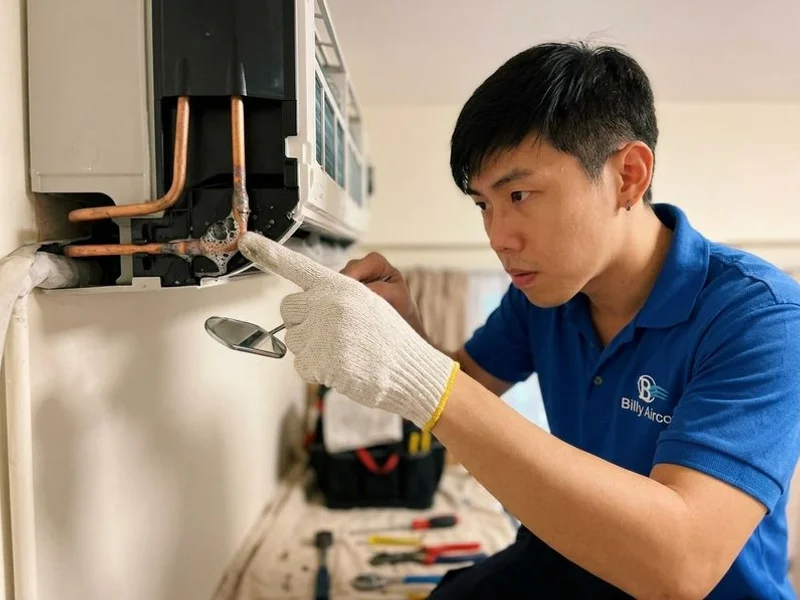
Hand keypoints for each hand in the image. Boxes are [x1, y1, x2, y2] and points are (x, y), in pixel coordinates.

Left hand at [238, 232, 459, 428]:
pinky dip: (317, 370)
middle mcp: (327, 305)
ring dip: (311, 347)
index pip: (299, 267)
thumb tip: (306, 304)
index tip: (247, 241)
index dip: (269, 253)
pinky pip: (302, 364)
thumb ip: (334, 296)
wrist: (409, 368)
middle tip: (333, 332)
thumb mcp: (367, 303)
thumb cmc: (389, 337)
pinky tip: (341, 367)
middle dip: (303, 319)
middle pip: (289, 309)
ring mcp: (321, 333)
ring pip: (293, 339)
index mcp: (339, 286)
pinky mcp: (318, 360)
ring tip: (343, 352)